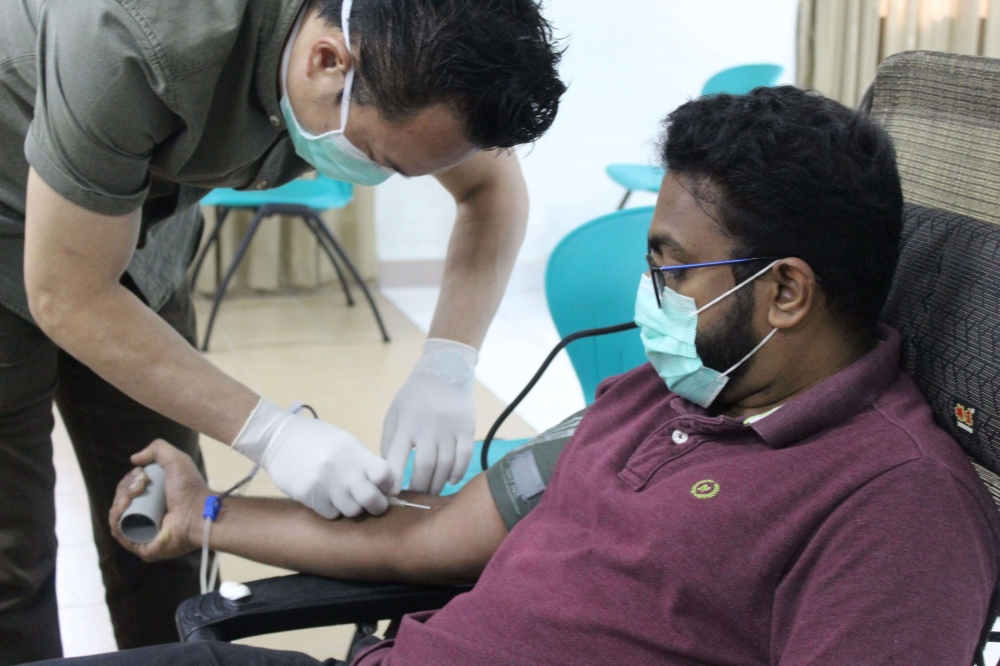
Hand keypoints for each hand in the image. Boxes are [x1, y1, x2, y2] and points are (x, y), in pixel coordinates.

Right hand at [109, 440, 208, 561]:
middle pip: (121, 502)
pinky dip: (115, 518)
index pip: (129, 492)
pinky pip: (119, 534)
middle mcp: (147, 518)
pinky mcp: (142, 547)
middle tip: (141, 483)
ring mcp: (143, 534)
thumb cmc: (191, 487)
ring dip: (118, 501)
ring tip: (133, 494)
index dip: (129, 481)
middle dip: (124, 489)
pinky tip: (123, 506)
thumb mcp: (176, 460)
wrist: (199, 511)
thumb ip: (158, 449)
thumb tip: (134, 459)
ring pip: (117, 517)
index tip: (142, 474)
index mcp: (153, 502)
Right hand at [233, 399, 393, 518]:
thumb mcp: (344, 442)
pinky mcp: (308, 496)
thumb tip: (386, 485)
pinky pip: (331, 514)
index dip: (389, 484)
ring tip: (345, 496)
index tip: (385, 486)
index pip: (384, 474)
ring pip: (352, 511)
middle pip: (372, 500)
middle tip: (373, 503)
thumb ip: (363, 461)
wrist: (277, 439)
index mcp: (354, 451)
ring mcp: (324, 484)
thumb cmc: (315, 439)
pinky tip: (326, 497)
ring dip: (352, 507)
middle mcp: (342, 469)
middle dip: (377, 504)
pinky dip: (332, 509)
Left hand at [381, 339, 477, 494]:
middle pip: (424, 466)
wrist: (444, 373)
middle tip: (416, 497)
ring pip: (445, 465)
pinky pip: (464, 457)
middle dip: (419, 487)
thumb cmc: (414, 398)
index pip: (396, 458)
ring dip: (438, 483)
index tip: (392, 494)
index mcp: (405, 424)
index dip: (393, 479)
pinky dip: (457, 472)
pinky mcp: (466, 428)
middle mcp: (427, 428)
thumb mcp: (394, 414)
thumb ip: (389, 441)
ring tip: (432, 492)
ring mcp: (449, 428)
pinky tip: (451, 480)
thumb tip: (388, 471)